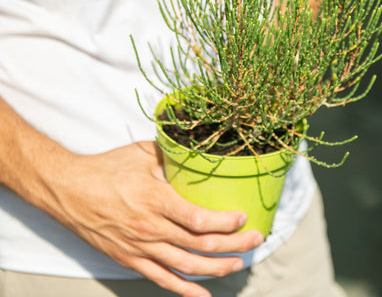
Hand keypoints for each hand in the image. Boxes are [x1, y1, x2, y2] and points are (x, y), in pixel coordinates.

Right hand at [49, 141, 263, 296]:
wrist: (68, 190)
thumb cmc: (106, 169)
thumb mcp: (142, 154)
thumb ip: (171, 156)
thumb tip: (196, 154)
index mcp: (157, 200)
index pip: (201, 219)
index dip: (228, 223)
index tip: (244, 217)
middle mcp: (152, 228)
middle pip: (201, 246)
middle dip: (235, 245)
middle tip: (256, 240)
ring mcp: (140, 248)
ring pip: (187, 267)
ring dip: (218, 269)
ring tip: (239, 264)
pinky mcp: (130, 259)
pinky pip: (162, 280)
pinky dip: (185, 290)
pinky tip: (204, 295)